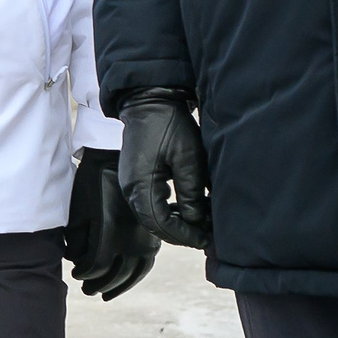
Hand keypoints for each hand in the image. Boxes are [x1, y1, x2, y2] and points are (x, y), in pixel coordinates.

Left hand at [64, 148, 157, 299]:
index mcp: (111, 234)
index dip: (86, 276)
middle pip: (118, 274)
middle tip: (88, 291)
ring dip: (121, 285)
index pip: (98, 268)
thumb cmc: (91, 180)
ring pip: (136, 270)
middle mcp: (132, 238)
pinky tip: (126, 277)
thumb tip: (76, 261)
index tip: (77, 277)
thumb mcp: (79, 209)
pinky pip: (148, 260)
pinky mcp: (153, 230)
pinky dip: (137, 273)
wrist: (114, 155)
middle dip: (101, 285)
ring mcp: (146, 235)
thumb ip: (78, 239)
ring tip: (105, 293)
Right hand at [116, 87, 210, 250]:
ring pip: (153, 215)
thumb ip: (191, 194)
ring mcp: (130, 183)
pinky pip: (150, 203)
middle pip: (155, 224)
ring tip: (202, 219)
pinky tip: (188, 206)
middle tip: (207, 233)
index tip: (206, 238)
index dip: (185, 235)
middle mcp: (130, 188)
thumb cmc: (169, 125)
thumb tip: (196, 221)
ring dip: (177, 221)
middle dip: (182, 232)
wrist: (149, 100)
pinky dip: (169, 210)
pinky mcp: (135, 176)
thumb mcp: (188, 159)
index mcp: (141, 185)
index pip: (161, 225)